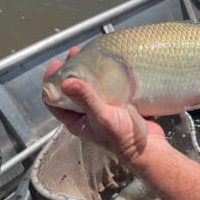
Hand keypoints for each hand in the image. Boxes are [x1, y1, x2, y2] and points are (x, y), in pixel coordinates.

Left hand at [43, 47, 165, 161]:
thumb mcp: (102, 117)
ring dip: (89, 72)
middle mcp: (86, 114)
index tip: (58, 64)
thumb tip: (66, 82)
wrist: (147, 146)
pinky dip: (106, 77)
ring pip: (90, 87)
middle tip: (77, 54)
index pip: (54, 100)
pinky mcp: (116, 105)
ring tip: (92, 56)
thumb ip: (86, 99)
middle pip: (72, 90)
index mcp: (76, 120)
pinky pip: (107, 88)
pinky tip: (110, 66)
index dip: (52, 81)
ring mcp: (102, 109)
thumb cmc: (122, 137)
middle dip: (72, 72)